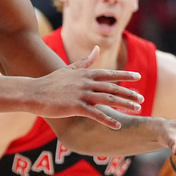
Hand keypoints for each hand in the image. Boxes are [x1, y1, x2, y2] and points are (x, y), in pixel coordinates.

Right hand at [30, 46, 144, 128]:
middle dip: (129, 93)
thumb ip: (85, 61)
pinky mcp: (76, 107)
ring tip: (137, 110)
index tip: (138, 76)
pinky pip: (96, 114)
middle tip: (142, 99)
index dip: (125, 75)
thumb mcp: (68, 69)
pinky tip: (118, 126)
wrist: (33, 92)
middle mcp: (86, 82)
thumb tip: (96, 49)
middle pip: (113, 87)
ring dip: (124, 105)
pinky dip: (108, 120)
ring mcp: (81, 94)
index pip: (109, 73)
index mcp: (85, 73)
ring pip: (108, 99)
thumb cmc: (50, 82)